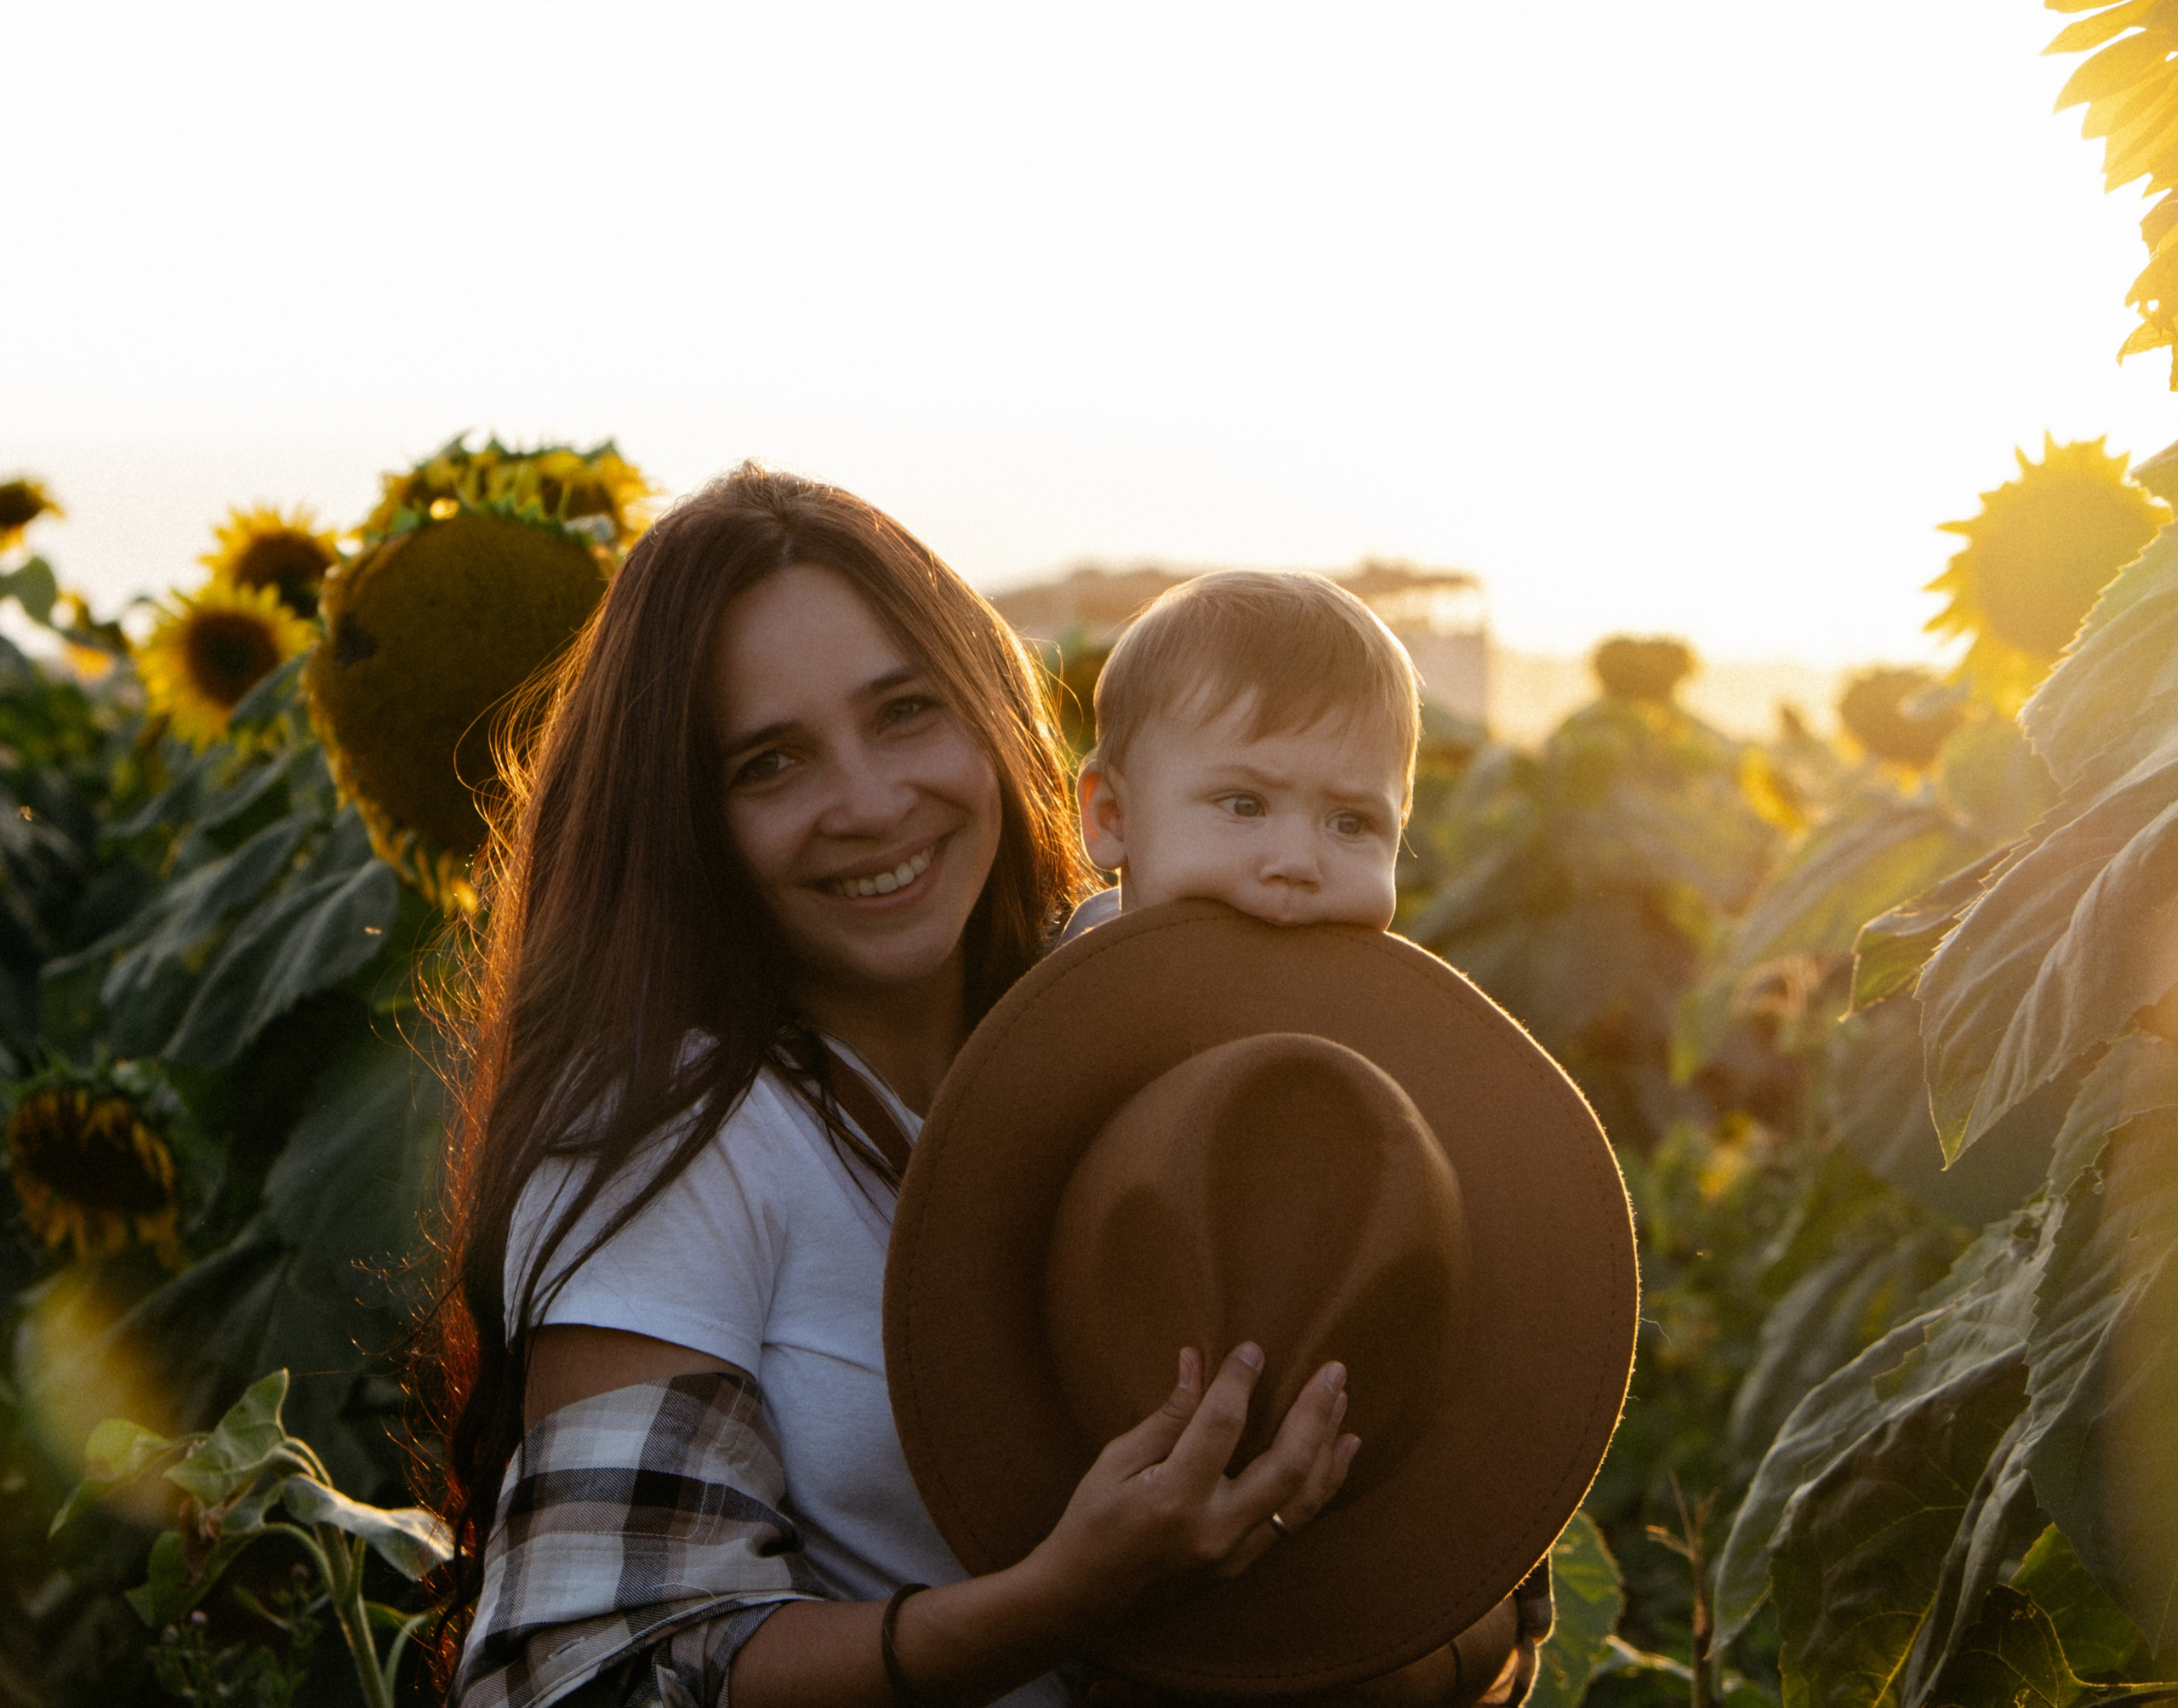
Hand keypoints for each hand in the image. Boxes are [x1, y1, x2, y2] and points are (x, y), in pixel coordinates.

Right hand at [1019, 1342, 1359, 1642]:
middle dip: (1314, 1413)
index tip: (1253, 1350)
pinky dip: (1323, 1483)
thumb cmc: (1091, 1522)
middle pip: (1285, 1466)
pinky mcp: (1241, 1565)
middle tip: (1332, 1370)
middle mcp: (1214, 1531)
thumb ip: (1167, 1416)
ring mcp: (1233, 1554)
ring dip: (1328, 1446)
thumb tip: (1196, 1362)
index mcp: (1174, 1499)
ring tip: (1342, 1401)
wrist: (1085, 1599)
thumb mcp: (1116, 1462)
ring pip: (1303, 1498)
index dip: (1239, 1381)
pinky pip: (1294, 1520)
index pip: (1220, 1426)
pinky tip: (1340, 1450)